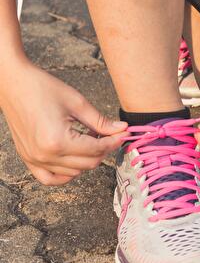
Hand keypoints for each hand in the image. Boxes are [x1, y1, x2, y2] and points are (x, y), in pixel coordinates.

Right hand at [0, 58, 127, 185]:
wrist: (13, 83)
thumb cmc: (42, 87)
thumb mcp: (77, 103)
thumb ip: (100, 121)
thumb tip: (121, 130)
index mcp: (58, 141)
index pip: (96, 149)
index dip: (113, 142)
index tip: (123, 134)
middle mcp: (45, 155)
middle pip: (88, 164)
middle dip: (103, 150)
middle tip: (109, 134)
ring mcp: (35, 160)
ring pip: (73, 172)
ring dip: (87, 159)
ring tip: (88, 139)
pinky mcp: (28, 159)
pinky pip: (50, 178)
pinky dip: (66, 174)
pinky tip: (74, 159)